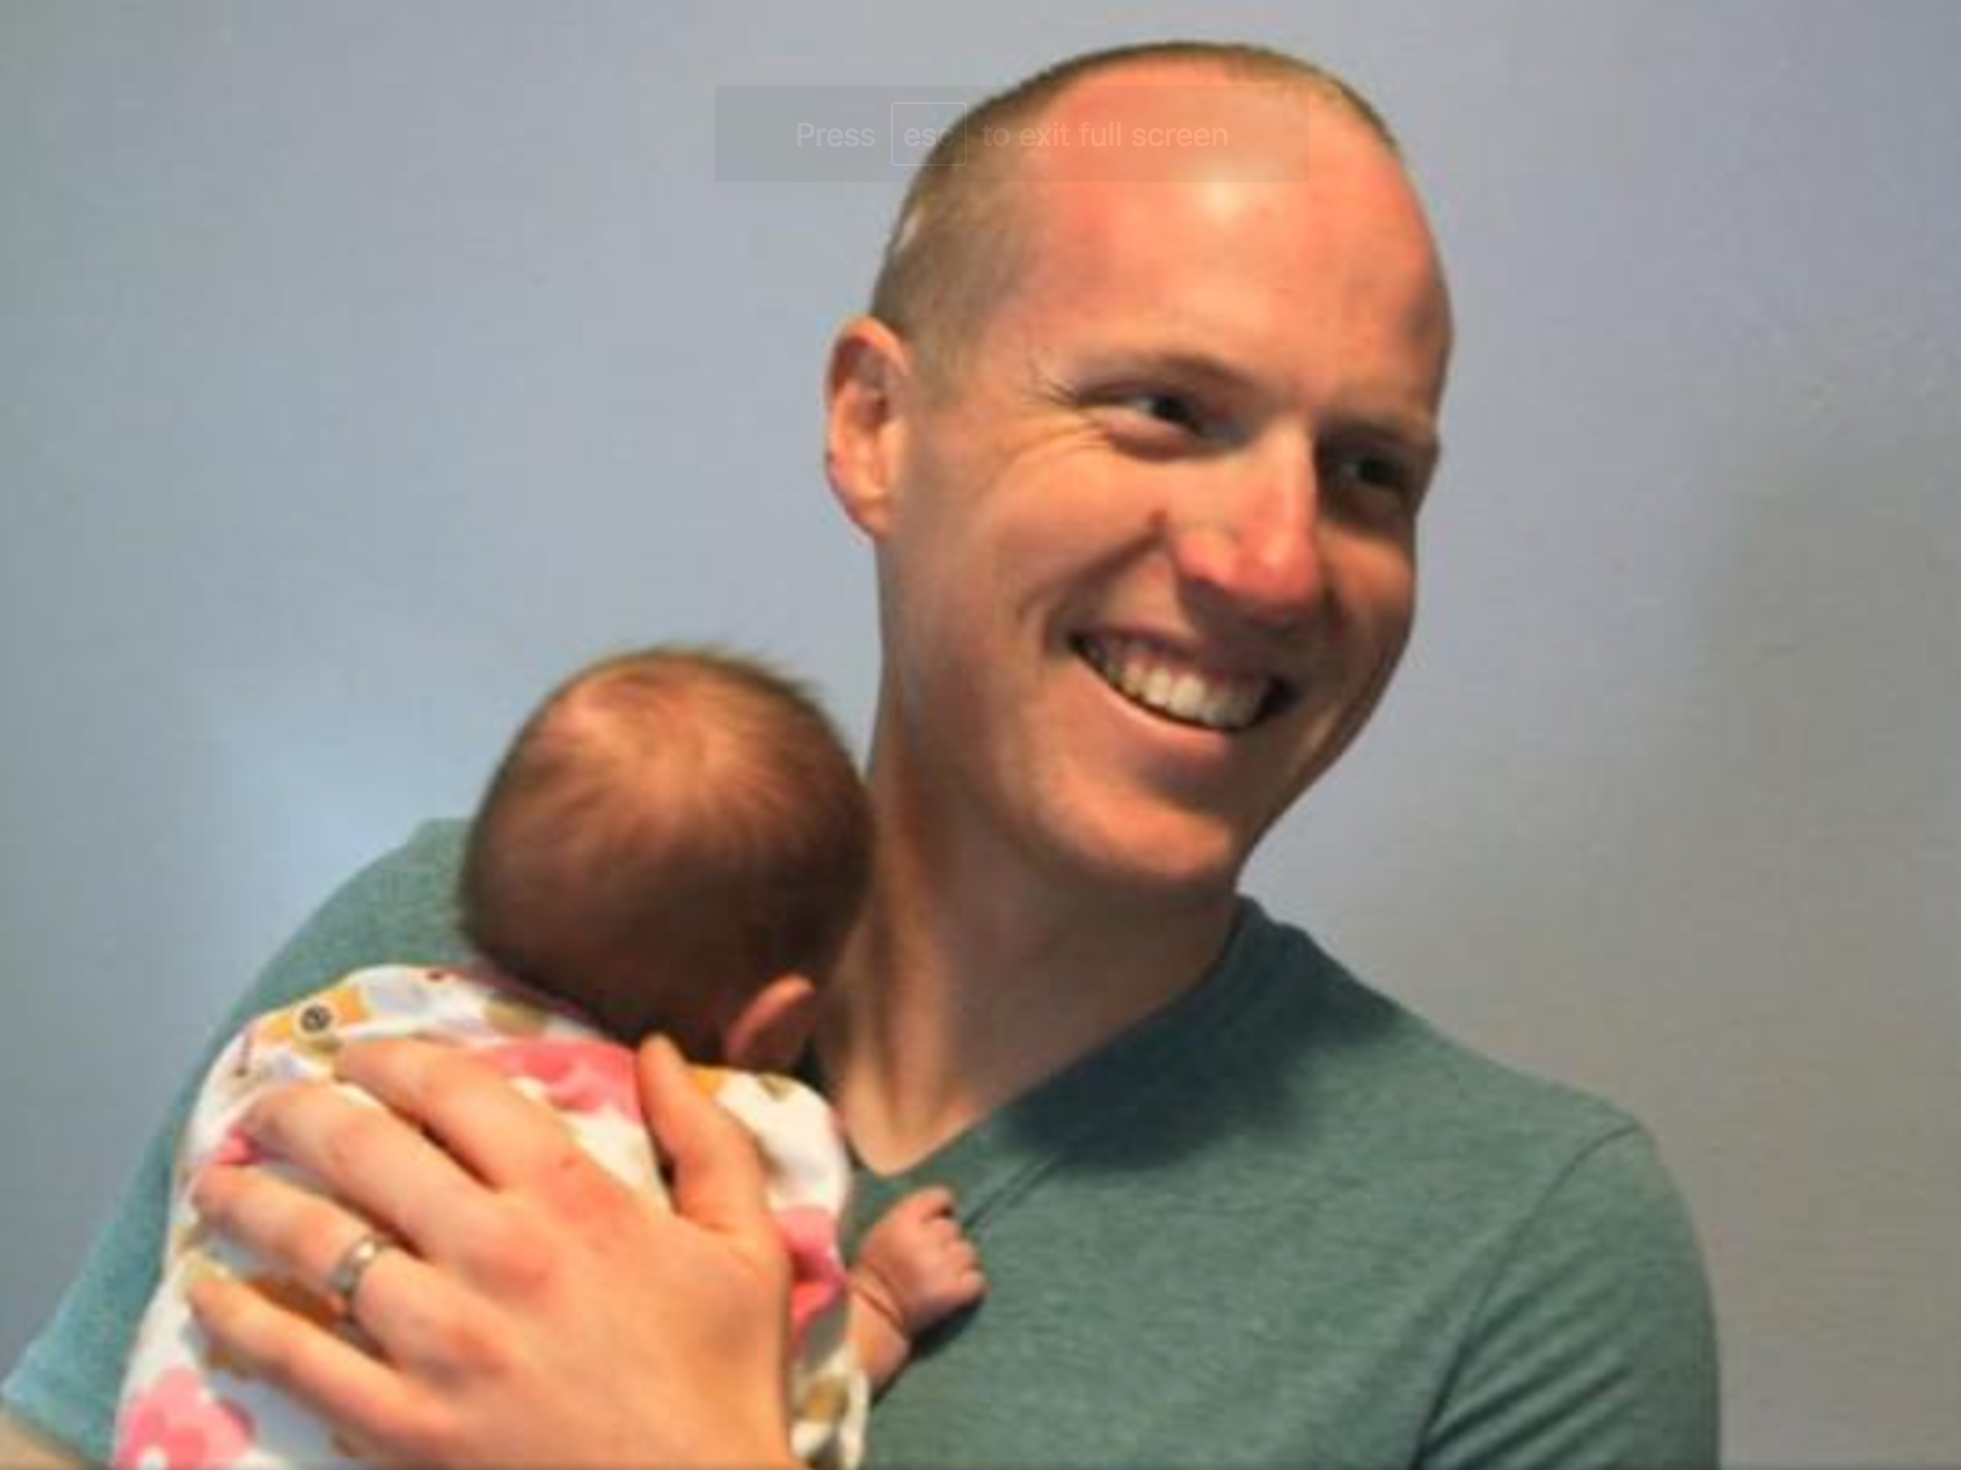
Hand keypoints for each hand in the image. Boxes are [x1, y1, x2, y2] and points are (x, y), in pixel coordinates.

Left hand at [187, 1035, 798, 1468]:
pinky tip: (208, 1293)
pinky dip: (239, 1319)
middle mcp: (495, 1252)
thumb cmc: (723, 1378)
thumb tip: (651, 1048)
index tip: (358, 1055)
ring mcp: (441, 1343)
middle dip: (296, 1113)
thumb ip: (705, 1136)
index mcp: (573, 1198)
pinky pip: (297, 1359)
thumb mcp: (745, 1244)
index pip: (454, 1091)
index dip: (391, 1057)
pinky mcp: (405, 1424)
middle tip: (266, 1104)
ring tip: (216, 1180)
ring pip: (315, 1243)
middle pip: (364, 1150)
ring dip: (248, 1199)